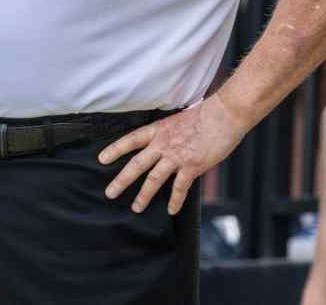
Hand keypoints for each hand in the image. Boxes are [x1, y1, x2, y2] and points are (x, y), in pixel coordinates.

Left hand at [98, 95, 245, 213]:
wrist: (224, 115)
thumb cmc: (204, 115)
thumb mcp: (178, 120)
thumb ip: (168, 134)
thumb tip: (163, 144)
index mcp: (158, 130)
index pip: (131, 140)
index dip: (115, 150)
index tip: (101, 159)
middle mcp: (163, 144)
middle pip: (137, 164)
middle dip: (121, 180)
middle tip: (110, 193)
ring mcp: (176, 156)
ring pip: (154, 179)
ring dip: (143, 195)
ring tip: (136, 208)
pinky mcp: (192, 166)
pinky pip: (180, 188)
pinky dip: (175, 200)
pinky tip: (171, 210)